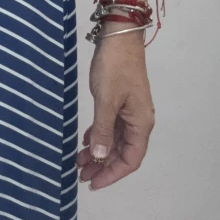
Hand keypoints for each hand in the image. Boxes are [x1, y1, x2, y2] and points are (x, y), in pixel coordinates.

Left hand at [76, 30, 154, 189]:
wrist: (119, 36)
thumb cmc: (114, 68)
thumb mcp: (106, 101)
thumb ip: (104, 131)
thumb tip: (101, 158)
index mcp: (141, 124)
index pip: (130, 159)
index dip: (112, 174)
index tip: (93, 183)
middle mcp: (138, 121)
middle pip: (123, 153)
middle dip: (103, 167)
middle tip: (80, 176)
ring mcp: (129, 112)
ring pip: (115, 141)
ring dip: (99, 153)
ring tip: (78, 163)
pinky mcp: (119, 102)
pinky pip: (110, 127)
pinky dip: (99, 137)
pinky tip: (85, 143)